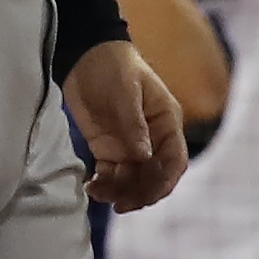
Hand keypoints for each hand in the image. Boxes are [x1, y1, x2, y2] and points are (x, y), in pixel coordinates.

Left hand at [64, 40, 187, 212]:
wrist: (84, 54)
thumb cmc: (113, 66)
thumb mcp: (125, 92)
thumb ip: (134, 125)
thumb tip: (144, 157)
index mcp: (166, 123)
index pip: (174, 161)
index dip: (164, 181)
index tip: (145, 194)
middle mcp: (152, 139)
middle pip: (154, 177)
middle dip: (139, 193)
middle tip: (118, 203)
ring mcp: (130, 146)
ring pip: (132, 181)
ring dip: (119, 192)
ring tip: (98, 193)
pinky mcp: (108, 149)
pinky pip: (111, 176)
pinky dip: (104, 186)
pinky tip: (91, 187)